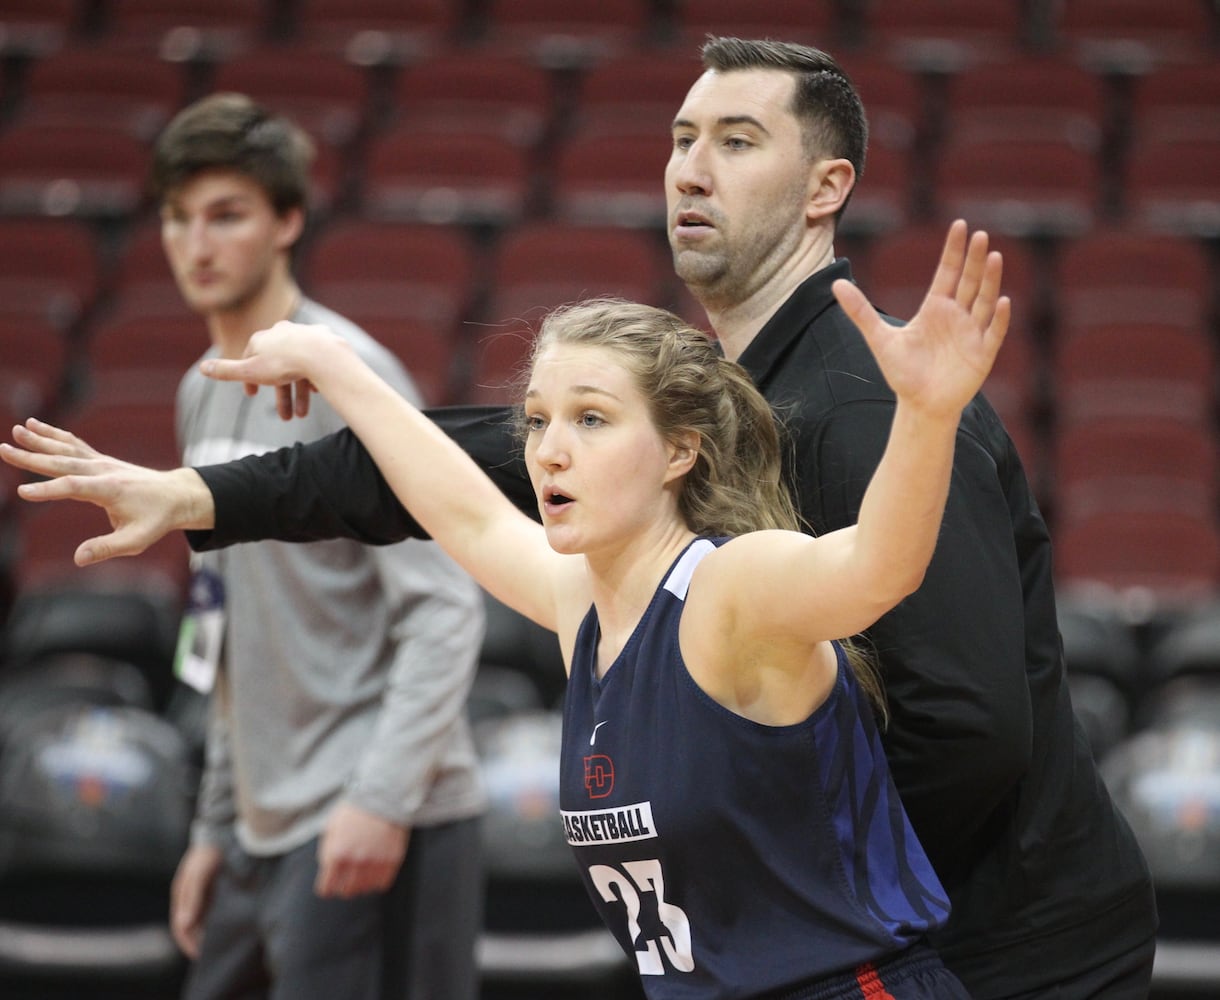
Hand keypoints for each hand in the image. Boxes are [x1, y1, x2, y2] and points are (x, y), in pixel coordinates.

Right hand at [0, 418, 213, 565]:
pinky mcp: (101, 460)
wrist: (177, 496)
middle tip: (3, 448)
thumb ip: (107, 549)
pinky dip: (55, 435)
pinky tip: (36, 426)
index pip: (73, 488)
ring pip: (66, 450)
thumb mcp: (137, 541)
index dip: (48, 490)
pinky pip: (74, 445)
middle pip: (63, 463)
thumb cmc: (157, 520)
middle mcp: (103, 471)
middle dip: (32, 457)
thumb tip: (78, 559)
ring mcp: (102, 463)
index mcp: (110, 490)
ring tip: (17, 429)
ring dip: (40, 439)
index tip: (22, 492)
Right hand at [170, 843, 222, 958]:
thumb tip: (185, 925)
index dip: (188, 942)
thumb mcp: (199, 874)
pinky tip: (228, 925)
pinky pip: (214, 910)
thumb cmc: (208, 852)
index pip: (181, 927)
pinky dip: (217, 920)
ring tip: (221, 942)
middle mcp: (191, 896)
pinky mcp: (216, 888)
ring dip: (208, 931)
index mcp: (182, 894)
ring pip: (203, 919)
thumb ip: (192, 899)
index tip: (200, 955)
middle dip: (199, 940)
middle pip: (192, 926)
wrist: (224, 832)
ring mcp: (203, 892)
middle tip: (213, 952)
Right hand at [202, 321, 348, 421]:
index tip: (252, 394)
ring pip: (299, 367)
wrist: (322, 354)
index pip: (251, 358)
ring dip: (299, 393)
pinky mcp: (325, 339)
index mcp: (262, 338)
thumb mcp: (251, 371)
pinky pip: (316, 361)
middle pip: (278, 368)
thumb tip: (202, 368)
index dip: (250, 378)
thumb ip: (227, 371)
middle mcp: (282, 331)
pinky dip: (314, 378)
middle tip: (285, 418)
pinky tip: (317, 392)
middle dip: (281, 396)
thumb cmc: (284, 363)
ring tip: (302, 415)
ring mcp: (304, 334)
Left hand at [314, 801, 408, 898]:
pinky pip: (382, 884)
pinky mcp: (392, 860)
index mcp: (336, 853)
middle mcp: (355, 861)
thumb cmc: (354, 811)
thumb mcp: (331, 828)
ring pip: (364, 889)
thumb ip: (326, 852)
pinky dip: (377, 881)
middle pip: (346, 891)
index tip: (329, 886)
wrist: (382, 796)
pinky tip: (375, 872)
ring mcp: (375, 862)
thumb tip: (327, 871)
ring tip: (361, 874)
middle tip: (346, 879)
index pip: (326, 888)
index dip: (326, 888)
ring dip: (360, 885)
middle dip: (343, 887)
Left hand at [833, 219, 1009, 420]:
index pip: (947, 272)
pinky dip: (998, 318)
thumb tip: (835, 284)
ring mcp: (972, 333)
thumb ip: (860, 311)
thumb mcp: (879, 339)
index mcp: (935, 308)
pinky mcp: (982, 354)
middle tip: (979, 235)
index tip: (960, 225)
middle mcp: (957, 315)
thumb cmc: (902, 372)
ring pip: (983, 301)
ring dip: (989, 280)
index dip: (954, 250)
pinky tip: (1002, 300)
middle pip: (968, 281)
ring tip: (993, 256)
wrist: (920, 405)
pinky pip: (993, 332)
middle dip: (974, 259)